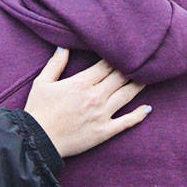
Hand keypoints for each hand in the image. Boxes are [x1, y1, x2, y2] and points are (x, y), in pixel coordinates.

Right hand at [24, 48, 149, 157]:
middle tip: (141, 61)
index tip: (124, 51)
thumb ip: (55, 63)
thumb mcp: (42, 82)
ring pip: (127, 95)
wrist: (37, 140)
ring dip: (139, 85)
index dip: (117, 56)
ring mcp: (102, 114)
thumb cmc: (38, 110)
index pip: (107, 65)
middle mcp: (96, 96)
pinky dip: (139, 114)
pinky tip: (148, 108)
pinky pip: (127, 122)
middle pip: (120, 77)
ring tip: (148, 77)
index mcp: (81, 83)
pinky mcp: (105, 131)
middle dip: (131, 67)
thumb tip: (63, 46)